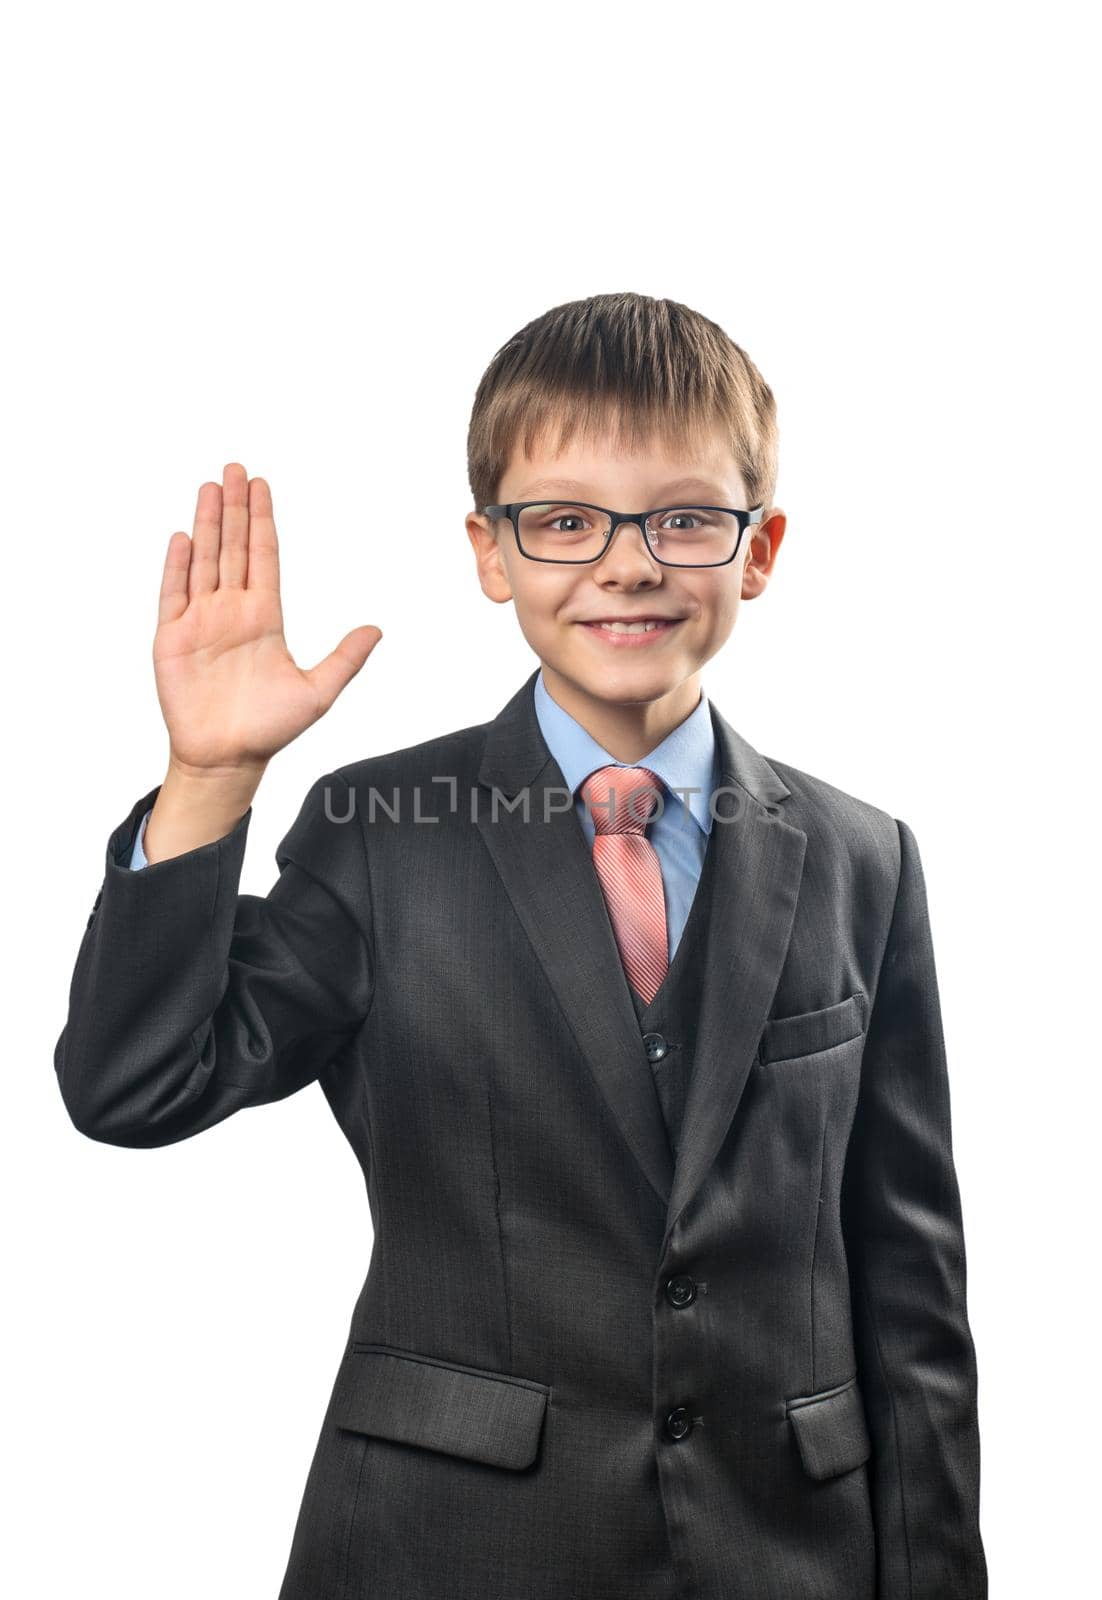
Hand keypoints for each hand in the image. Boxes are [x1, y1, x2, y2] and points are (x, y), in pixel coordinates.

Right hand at [153, 463, 381, 776]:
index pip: (264, 556)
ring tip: (209, 486)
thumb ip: (346, 659)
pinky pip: (173, 593)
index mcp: (265, 617)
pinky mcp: (173, 638)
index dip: (262, 520)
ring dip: (206, 523)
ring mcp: (201, 621)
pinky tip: (182, 536)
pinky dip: (176, 565)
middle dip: (234, 507)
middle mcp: (232, 611)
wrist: (227, 759)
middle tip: (235, 468)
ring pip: (204, 560)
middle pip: (233, 547)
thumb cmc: (270, 729)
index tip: (262, 486)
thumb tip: (378, 630)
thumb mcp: (318, 692)